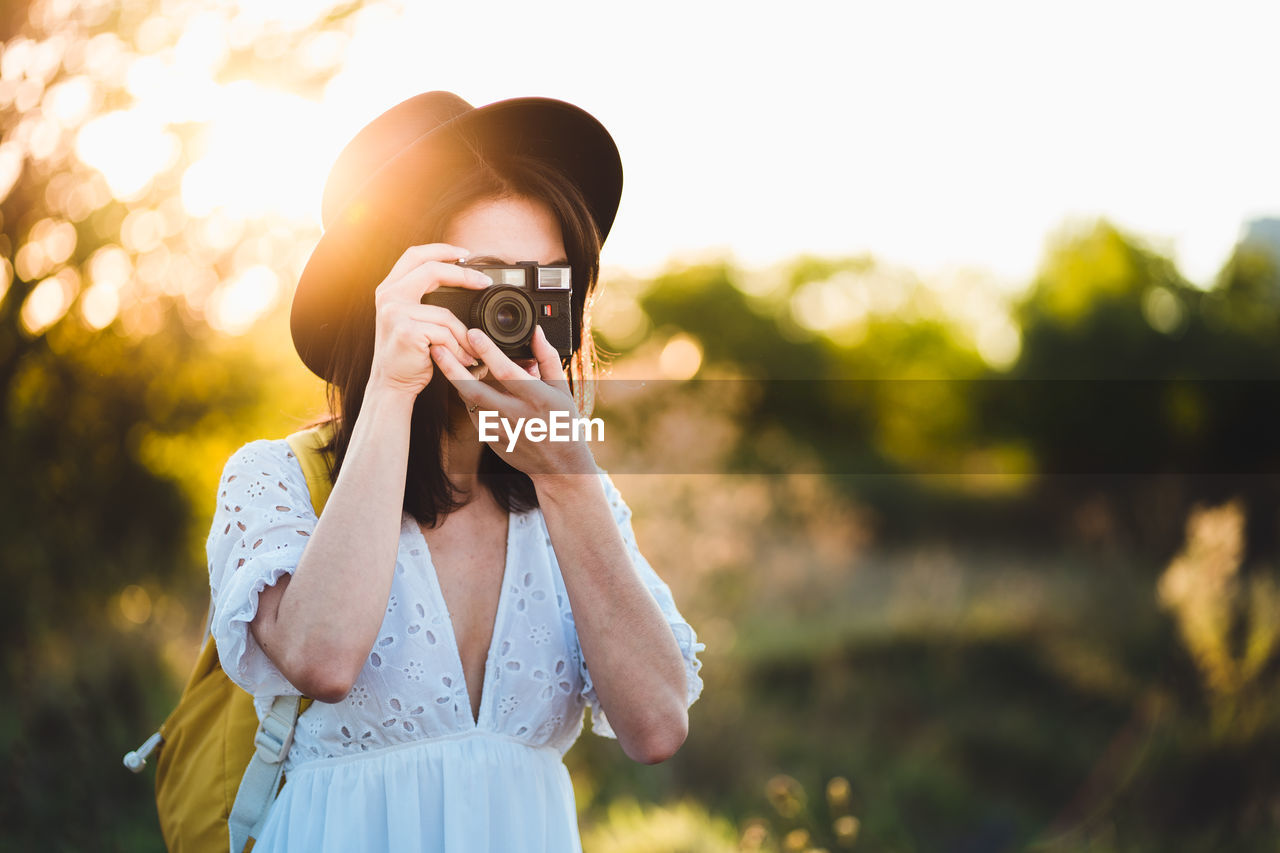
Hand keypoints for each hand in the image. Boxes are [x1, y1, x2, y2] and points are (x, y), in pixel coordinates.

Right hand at [366, 243, 493, 397]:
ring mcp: (395, 313)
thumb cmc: (408, 353)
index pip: (415, 255)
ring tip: (472, 350)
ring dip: (464, 335)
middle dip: (463, 275)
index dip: (441, 250)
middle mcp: (388, 296)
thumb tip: (463, 279)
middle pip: (431, 270)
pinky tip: (462, 360)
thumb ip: (425, 297)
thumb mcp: (411, 317)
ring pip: (445, 313)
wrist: (392, 383)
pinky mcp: (406, 331)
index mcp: (390, 288)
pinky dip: (458, 349)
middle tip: (484, 283)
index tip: (466, 254)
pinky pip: (444, 334)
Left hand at [431, 325, 596, 477]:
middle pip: (476, 389)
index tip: (473, 333)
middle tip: (437, 348)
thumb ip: (547, 358)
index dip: (488, 352)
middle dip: (453, 368)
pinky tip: (467, 385)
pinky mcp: (491, 439)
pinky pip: (474, 414)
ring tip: (445, 361)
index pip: (507, 372)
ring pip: (470, 402)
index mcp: (536, 398)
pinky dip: (468, 398)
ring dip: (457, 380)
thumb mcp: (561, 389)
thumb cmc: (563, 422)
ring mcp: (501, 429)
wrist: (559, 465)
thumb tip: (537, 331)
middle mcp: (516, 414)